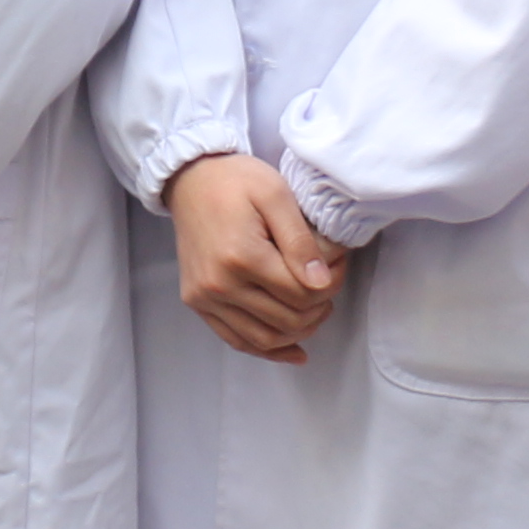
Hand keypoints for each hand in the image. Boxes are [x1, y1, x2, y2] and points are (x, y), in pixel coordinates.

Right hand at [161, 152, 348, 362]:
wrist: (189, 178)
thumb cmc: (235, 180)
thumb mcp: (275, 195)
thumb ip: (300, 241)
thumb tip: (321, 283)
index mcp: (241, 256)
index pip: (301, 294)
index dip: (330, 284)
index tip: (338, 265)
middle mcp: (219, 284)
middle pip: (287, 320)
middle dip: (319, 307)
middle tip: (329, 282)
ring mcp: (204, 297)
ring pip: (264, 339)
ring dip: (299, 332)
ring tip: (315, 309)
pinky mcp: (196, 302)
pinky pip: (236, 340)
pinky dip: (268, 350)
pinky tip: (294, 349)